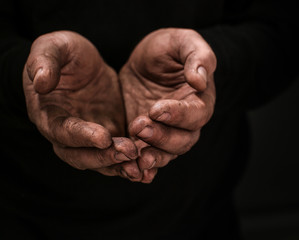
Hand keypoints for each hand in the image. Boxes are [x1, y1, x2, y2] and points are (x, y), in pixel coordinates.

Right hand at [23, 31, 137, 177]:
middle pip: (81, 156)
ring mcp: (89, 138)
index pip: (61, 131)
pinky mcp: (109, 135)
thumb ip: (44, 62)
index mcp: (49, 113)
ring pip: (101, 161)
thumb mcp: (53, 47)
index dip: (81, 136)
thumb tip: (41, 82)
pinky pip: (117, 155)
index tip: (104, 137)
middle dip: (105, 157)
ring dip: (119, 165)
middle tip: (129, 152)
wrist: (83, 62)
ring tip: (141, 166)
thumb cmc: (63, 53)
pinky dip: (130, 163)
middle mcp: (66, 133)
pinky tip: (149, 167)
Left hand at [119, 28, 216, 182]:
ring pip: (167, 154)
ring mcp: (167, 132)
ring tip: (135, 155)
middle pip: (183, 140)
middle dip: (162, 137)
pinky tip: (131, 171)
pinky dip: (141, 167)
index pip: (196, 113)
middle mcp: (186, 122)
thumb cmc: (169, 49)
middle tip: (139, 126)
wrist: (147, 62)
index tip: (156, 109)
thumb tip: (200, 80)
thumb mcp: (183, 42)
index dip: (178, 114)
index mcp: (199, 99)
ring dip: (152, 157)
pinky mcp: (147, 139)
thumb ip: (198, 56)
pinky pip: (148, 157)